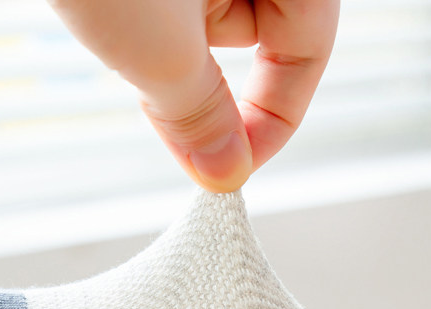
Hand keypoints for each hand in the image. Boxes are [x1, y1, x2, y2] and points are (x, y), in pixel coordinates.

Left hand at [48, 0, 339, 191]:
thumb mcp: (158, 48)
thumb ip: (200, 118)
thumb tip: (224, 172)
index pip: (309, 50)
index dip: (273, 120)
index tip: (230, 166)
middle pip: (262, 30)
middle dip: (208, 74)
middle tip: (160, 95)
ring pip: (210, 10)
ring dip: (170, 39)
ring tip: (121, 9)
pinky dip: (146, 9)